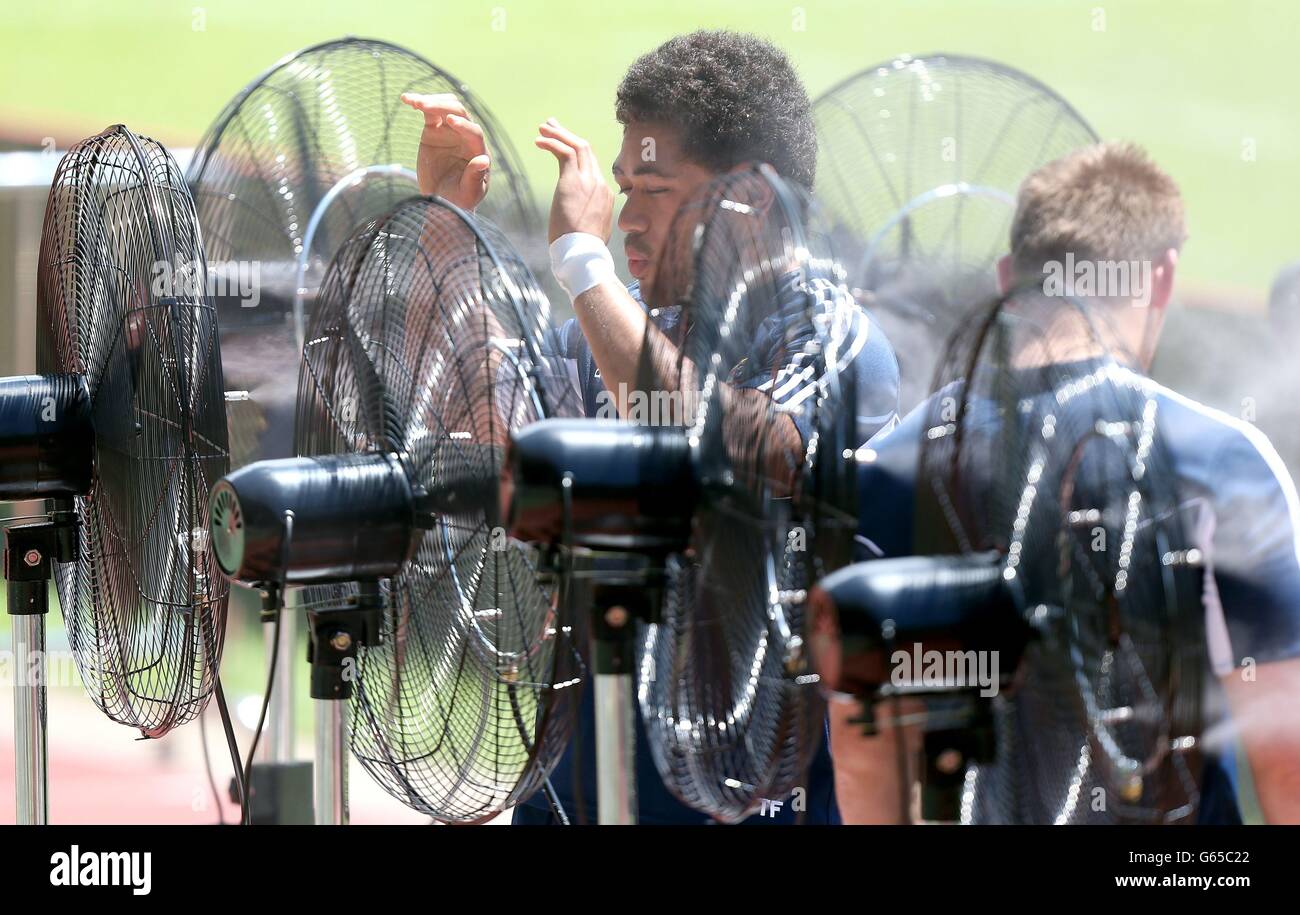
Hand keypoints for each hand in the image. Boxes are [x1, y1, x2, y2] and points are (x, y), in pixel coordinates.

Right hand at [401, 92, 489, 210]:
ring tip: (413, 101)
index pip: (474, 132)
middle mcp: (466, 137)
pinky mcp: (435, 129)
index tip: (450, 121)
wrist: (442, 200)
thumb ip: (475, 177)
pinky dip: (419, 102)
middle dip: (443, 106)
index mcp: (478, 151)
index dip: (464, 125)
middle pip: (460, 112)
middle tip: (424, 106)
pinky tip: (407, 99)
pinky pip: (429, 110)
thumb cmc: (460, 200)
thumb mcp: (469, 194)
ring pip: (446, 105)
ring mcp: (451, 131)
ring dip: (431, 100)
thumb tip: (484, 160)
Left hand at [535, 118, 612, 242]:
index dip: (578, 153)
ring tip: (543, 128)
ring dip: (559, 134)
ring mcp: (588, 181)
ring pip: (577, 146)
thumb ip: (589, 221)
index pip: (592, 166)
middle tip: (553, 126)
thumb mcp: (591, 232)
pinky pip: (564, 152)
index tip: (564, 146)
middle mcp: (599, 183)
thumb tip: (581, 224)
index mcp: (604, 196)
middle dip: (568, 135)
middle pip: (587, 150)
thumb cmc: (582, 250)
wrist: (583, 254)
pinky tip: (539, 140)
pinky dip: (552, 142)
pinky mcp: (573, 181)